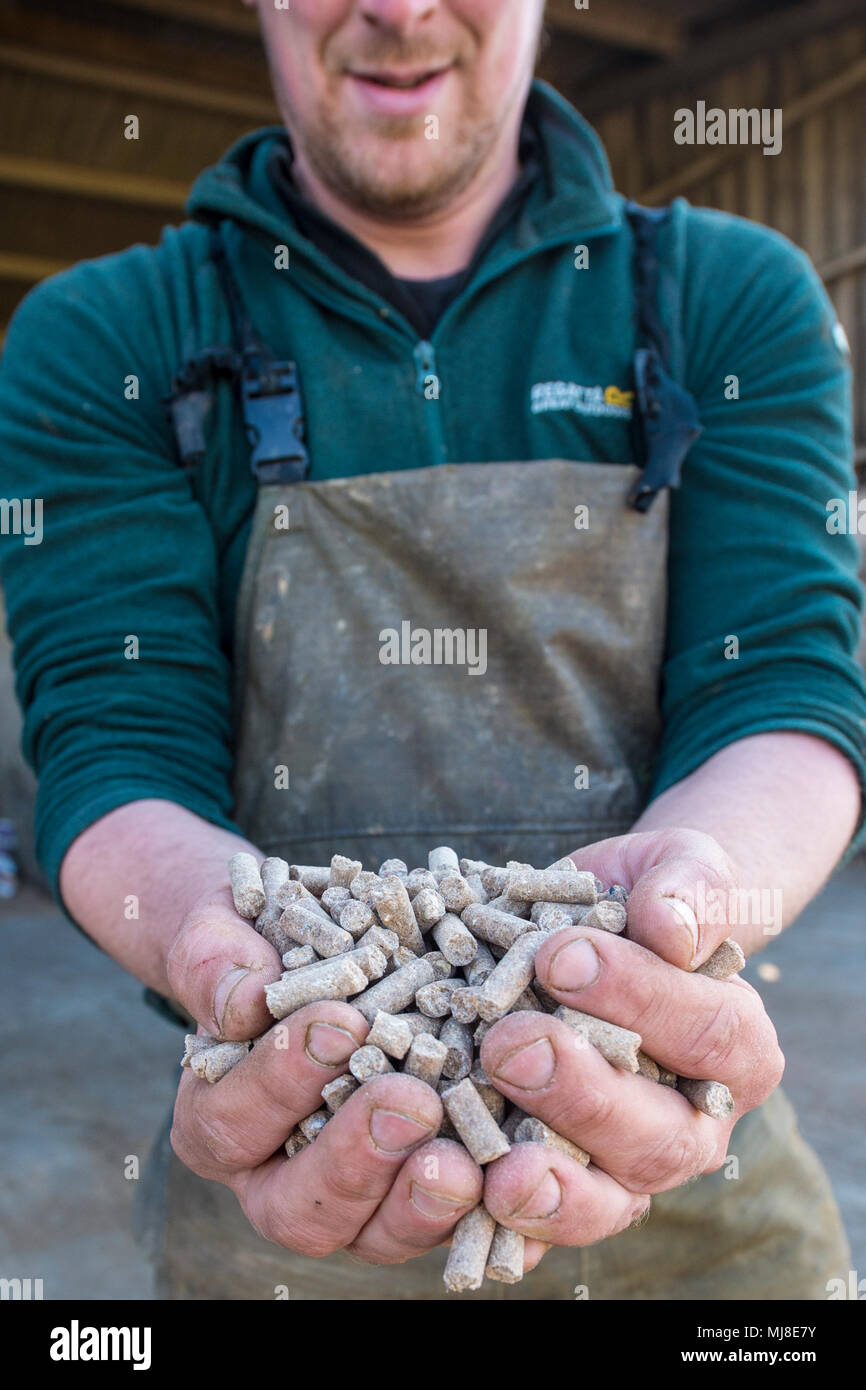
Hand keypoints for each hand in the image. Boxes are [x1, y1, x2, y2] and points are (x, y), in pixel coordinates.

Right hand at [166, 885, 482, 1262]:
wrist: (298, 942)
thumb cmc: (250, 940)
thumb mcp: (219, 933)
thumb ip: (215, 962)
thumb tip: (238, 1002)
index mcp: (219, 1122)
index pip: (234, 1126)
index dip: (282, 1083)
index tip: (338, 1026)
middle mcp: (281, 1177)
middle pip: (303, 1208)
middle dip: (357, 1158)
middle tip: (410, 1102)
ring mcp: (357, 1196)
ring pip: (379, 1232)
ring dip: (423, 1200)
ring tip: (465, 1160)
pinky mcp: (422, 1190)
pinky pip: (453, 1220)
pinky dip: (488, 1204)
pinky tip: (522, 1168)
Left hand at [478, 828, 784, 1245]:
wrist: (600, 928)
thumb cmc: (646, 898)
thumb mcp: (678, 869)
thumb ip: (688, 891)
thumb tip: (670, 929)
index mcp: (739, 1050)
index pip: (707, 1034)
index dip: (638, 999)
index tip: (562, 957)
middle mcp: (692, 1124)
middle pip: (657, 1137)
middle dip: (582, 1096)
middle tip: (512, 1046)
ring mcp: (627, 1167)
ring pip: (606, 1200)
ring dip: (550, 1189)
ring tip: (498, 1167)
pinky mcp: (565, 1187)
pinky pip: (541, 1225)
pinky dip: (505, 1225)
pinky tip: (466, 1203)